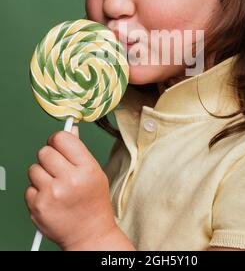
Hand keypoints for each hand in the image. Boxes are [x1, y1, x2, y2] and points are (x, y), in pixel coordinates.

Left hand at [25, 127, 116, 249]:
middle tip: (58, 168)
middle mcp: (69, 180)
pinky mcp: (38, 206)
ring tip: (55, 185)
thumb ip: (79, 151)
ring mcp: (51, 194)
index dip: (58, 139)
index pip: (62, 138)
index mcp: (86, 168)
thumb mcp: (95, 172)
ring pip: (34, 168)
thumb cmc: (94, 203)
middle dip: (50, 157)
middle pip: (44, 151)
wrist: (90, 235)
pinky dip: (37, 191)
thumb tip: (69, 130)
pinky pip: (29, 187)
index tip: (59, 144)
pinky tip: (50, 198)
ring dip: (42, 174)